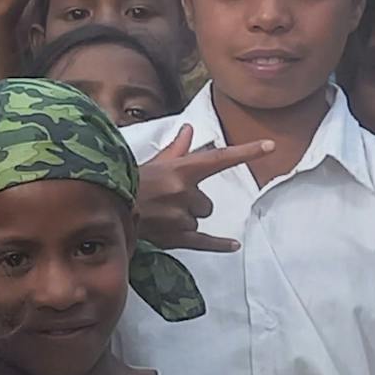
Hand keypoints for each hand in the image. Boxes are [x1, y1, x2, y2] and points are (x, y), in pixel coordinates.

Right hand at [136, 135, 276, 252]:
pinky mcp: (175, 237)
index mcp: (181, 169)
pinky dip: (219, 244)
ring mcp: (180, 216)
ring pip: (199, 220)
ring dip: (186, 219)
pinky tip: (234, 245)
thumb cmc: (128, 183)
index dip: (246, 152)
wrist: (105, 208)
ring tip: (161, 216)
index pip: (220, 158)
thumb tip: (189, 129)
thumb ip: (177, 149)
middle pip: (206, 202)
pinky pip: (204, 242)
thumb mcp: (153, 162)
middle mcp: (183, 192)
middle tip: (166, 202)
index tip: (270, 147)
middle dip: (192, 204)